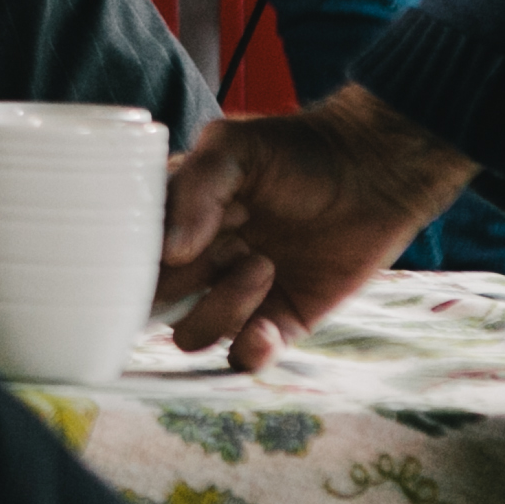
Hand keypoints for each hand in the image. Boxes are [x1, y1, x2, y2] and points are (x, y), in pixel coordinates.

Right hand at [160, 87, 478, 370]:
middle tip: (218, 253)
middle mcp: (198, 260)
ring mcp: (237, 293)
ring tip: (263, 265)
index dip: (129, 265)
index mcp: (174, 219)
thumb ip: (193, 190)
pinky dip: (250, 351)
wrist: (376, 169)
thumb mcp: (233, 148)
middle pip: (154, 301)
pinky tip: (264, 330)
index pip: (129, 255)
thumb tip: (168, 251)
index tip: (150, 258)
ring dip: (221, 310)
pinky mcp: (282, 319)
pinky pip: (247, 356)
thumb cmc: (298, 149)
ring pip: (195, 333)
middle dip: (175, 288)